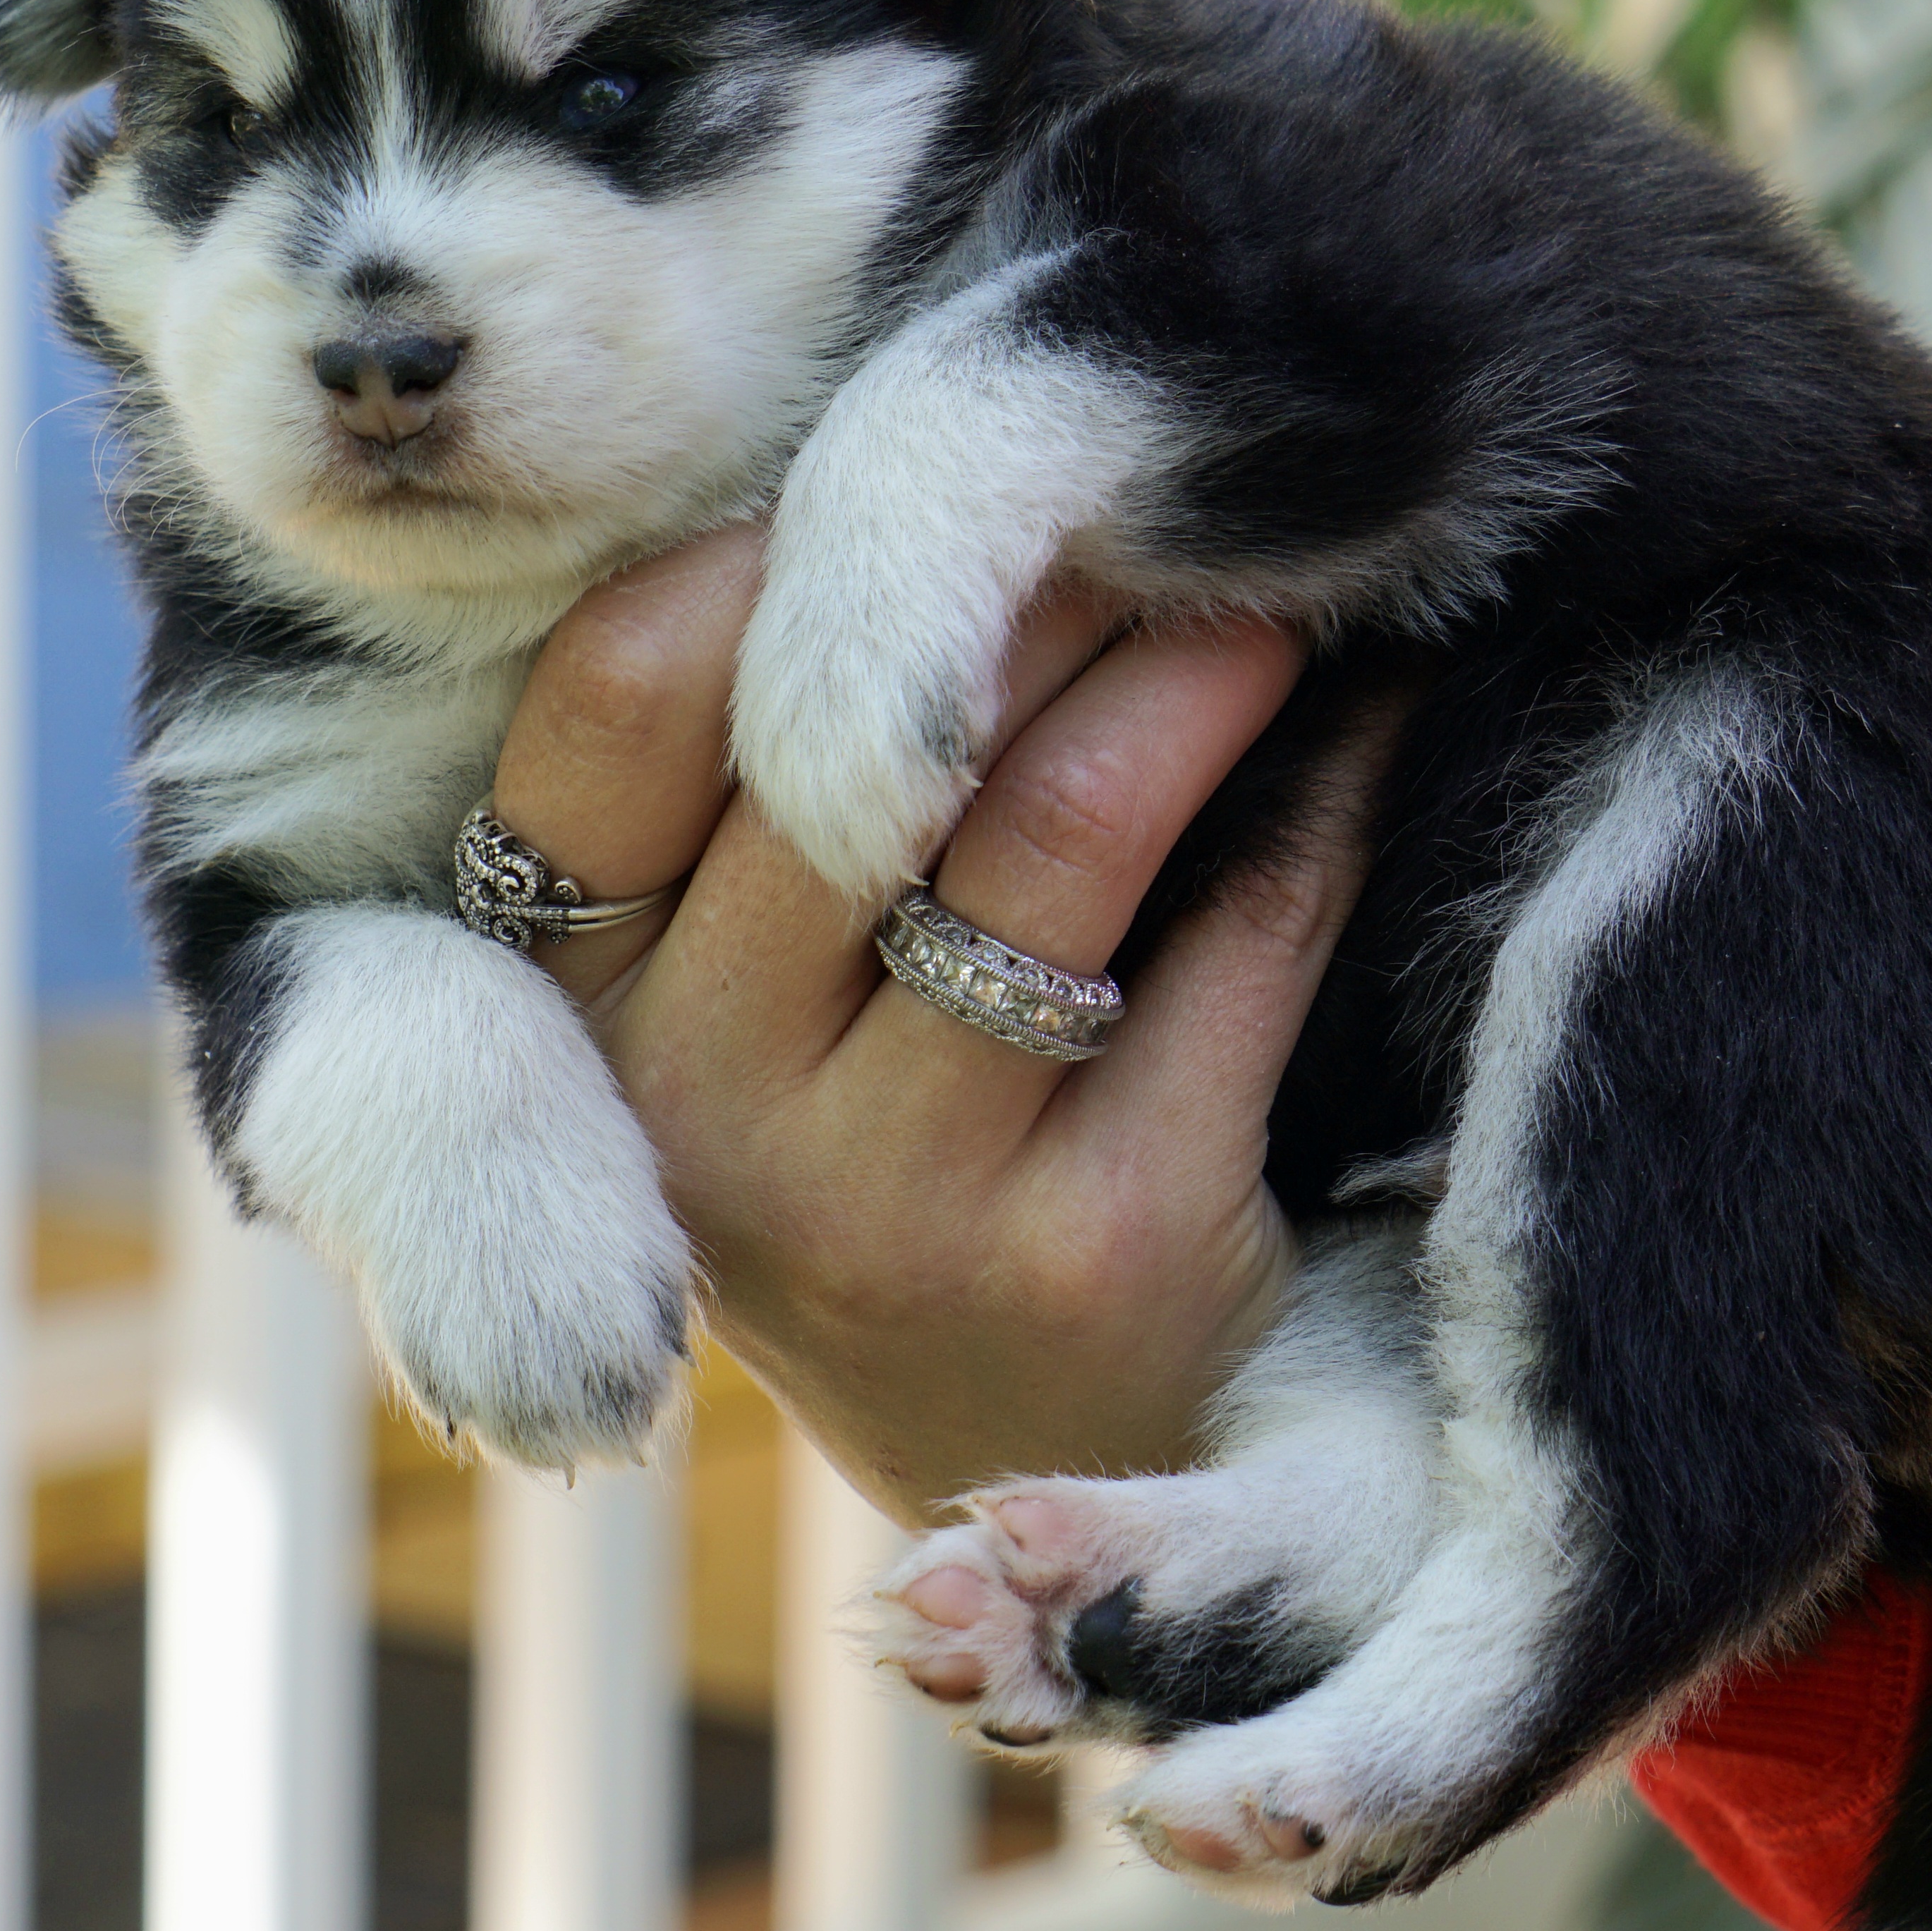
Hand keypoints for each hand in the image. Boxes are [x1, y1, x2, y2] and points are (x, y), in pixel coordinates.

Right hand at [489, 525, 1372, 1523]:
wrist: (1009, 1454)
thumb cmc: (872, 1153)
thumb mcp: (743, 1001)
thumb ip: (761, 792)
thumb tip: (934, 479)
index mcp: (570, 1011)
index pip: (612, 701)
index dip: (778, 543)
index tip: (915, 476)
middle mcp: (697, 1107)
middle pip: (860, 739)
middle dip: (1031, 572)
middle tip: (1148, 485)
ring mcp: (891, 1197)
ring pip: (1061, 827)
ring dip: (1194, 661)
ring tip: (1272, 579)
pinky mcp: (1098, 1252)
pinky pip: (1239, 940)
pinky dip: (1321, 796)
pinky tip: (1361, 720)